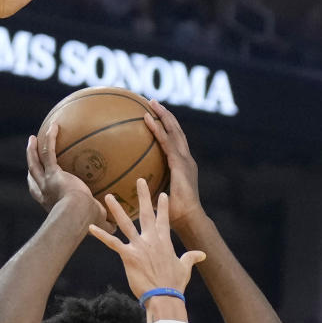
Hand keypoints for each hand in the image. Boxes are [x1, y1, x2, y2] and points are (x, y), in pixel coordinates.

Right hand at [27, 125, 109, 225]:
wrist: (77, 215)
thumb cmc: (86, 222)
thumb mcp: (96, 223)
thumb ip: (105, 224)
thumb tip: (116, 226)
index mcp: (52, 203)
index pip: (41, 194)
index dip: (38, 186)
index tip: (38, 180)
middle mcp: (45, 192)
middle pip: (33, 176)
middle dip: (31, 165)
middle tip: (31, 155)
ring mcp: (47, 182)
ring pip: (35, 163)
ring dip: (32, 151)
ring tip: (32, 139)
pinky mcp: (53, 173)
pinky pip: (49, 151)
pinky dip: (50, 139)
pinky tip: (54, 126)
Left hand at [89, 183, 204, 301]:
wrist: (164, 295)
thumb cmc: (174, 284)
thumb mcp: (185, 268)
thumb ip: (191, 257)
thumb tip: (202, 254)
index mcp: (165, 241)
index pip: (164, 219)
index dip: (163, 206)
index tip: (163, 194)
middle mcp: (151, 240)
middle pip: (145, 213)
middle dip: (143, 196)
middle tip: (139, 180)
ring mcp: (139, 246)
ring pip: (126, 223)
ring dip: (116, 209)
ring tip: (108, 196)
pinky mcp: (128, 256)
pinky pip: (112, 243)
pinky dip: (101, 235)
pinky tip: (91, 227)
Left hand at [144, 101, 201, 229]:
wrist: (188, 219)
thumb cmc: (174, 216)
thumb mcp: (159, 200)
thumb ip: (149, 193)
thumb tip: (133, 193)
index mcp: (184, 167)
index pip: (176, 142)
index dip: (168, 128)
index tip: (157, 117)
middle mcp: (186, 160)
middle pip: (177, 131)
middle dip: (166, 116)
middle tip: (153, 103)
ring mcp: (185, 160)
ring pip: (174, 131)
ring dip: (163, 116)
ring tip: (152, 103)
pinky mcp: (180, 164)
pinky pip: (166, 143)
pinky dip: (157, 130)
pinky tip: (147, 120)